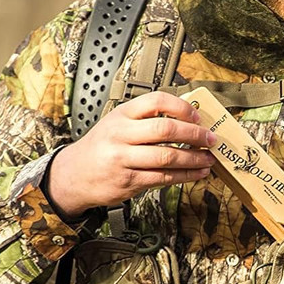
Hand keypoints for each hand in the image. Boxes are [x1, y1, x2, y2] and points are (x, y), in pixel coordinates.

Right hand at [45, 92, 215, 217]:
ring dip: (194, 159)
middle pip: (165, 130)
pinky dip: (185, 176)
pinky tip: (196, 173)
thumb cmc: (102, 146)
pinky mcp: (128, 181)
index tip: (197, 116)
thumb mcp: (117, 122)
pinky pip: (163, 178)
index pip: (156, 101)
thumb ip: (146, 119)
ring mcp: (123, 159)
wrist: (74, 175)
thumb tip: (188, 118)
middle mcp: (120, 135)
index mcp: (121, 114)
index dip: (181, 107)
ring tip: (208, 159)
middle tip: (210, 138)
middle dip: (194, 135)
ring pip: (167, 157)